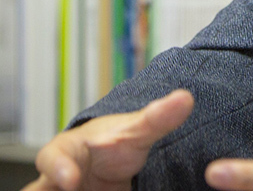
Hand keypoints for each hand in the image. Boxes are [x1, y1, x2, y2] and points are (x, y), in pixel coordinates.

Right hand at [22, 89, 194, 190]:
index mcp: (65, 151)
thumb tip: (186, 97)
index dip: (58, 168)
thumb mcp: (135, 132)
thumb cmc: (116, 143)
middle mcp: (57, 178)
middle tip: (71, 186)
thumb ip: (157, 119)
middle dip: (47, 189)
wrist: (114, 165)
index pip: (50, 158)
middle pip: (39, 188)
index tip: (72, 179)